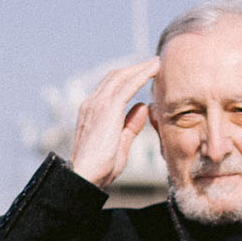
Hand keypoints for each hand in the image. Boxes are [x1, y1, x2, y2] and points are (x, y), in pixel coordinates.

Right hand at [68, 58, 160, 188]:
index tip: (145, 74)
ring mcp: (97, 104)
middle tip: (154, 64)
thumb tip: (142, 106)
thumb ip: (131, 125)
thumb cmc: (100, 168)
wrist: (84, 177)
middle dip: (135, 68)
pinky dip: (141, 75)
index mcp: (92, 111)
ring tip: (157, 63)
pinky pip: (127, 86)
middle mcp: (92, 104)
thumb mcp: (120, 144)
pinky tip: (154, 70)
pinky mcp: (107, 109)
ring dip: (140, 68)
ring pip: (121, 77)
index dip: (129, 78)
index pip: (111, 87)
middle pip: (115, 77)